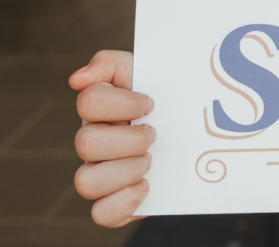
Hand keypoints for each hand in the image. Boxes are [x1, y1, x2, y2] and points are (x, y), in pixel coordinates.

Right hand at [70, 50, 155, 226]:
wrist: (201, 132)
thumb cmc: (167, 97)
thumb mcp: (147, 70)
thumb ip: (109, 63)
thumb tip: (77, 79)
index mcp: (99, 109)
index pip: (89, 101)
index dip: (124, 104)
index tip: (151, 103)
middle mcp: (93, 142)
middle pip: (85, 144)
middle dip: (129, 140)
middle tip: (154, 135)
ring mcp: (101, 174)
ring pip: (85, 183)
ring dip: (125, 171)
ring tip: (151, 162)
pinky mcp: (115, 203)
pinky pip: (100, 214)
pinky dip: (124, 202)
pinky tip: (147, 187)